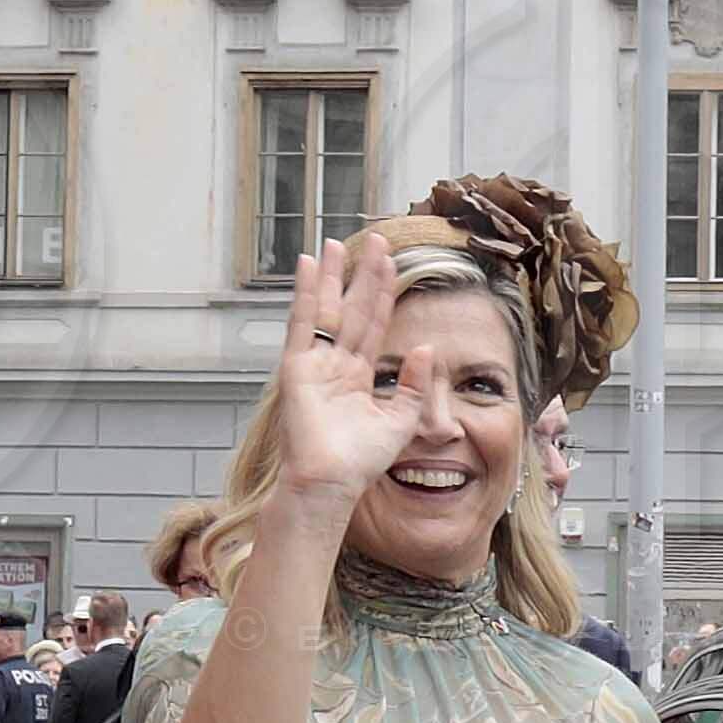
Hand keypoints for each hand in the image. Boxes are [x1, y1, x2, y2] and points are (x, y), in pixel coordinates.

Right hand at [261, 223, 412, 508]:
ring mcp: (314, 363)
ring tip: (336, 243)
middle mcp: (335, 365)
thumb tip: (425, 349)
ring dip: (331, 275)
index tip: (392, 263)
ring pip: (326, 308)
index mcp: (358, 377)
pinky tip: (308, 264)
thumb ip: (414, 385)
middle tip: (374, 240)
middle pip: (351, 309)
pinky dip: (304, 291)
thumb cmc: (360, 463)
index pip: (373, 325)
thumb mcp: (400, 421)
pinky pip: (302, 320)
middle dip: (362, 275)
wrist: (330, 482)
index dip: (383, 294)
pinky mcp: (296, 365)